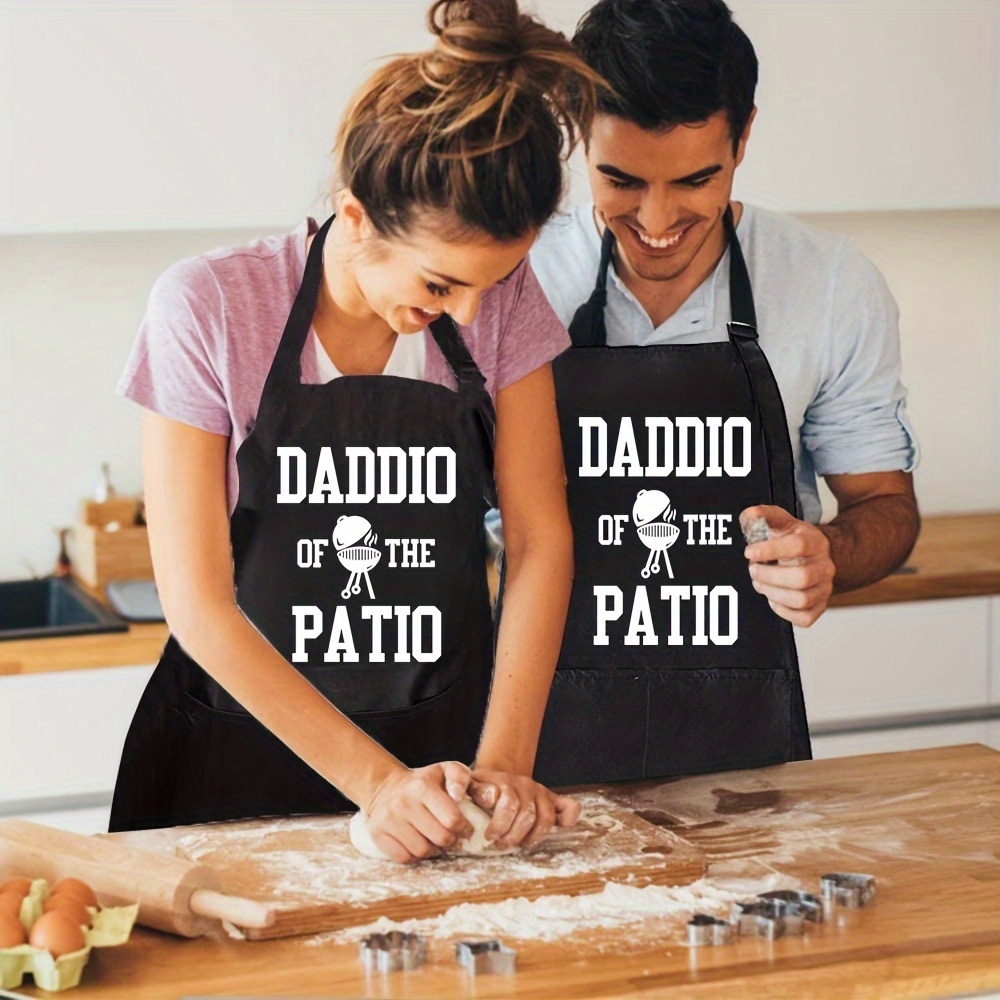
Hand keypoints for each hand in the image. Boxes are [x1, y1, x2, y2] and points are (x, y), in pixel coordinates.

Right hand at [362, 761, 474, 863]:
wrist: (385, 787)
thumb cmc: (423, 782)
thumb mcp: (444, 770)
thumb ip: (459, 776)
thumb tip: (459, 794)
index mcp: (423, 786)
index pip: (452, 819)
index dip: (464, 828)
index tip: (466, 829)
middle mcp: (403, 803)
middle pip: (440, 838)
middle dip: (451, 840)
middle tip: (452, 836)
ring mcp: (388, 819)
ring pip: (422, 851)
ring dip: (433, 850)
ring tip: (434, 839)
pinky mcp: (377, 833)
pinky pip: (404, 858)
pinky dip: (415, 856)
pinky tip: (418, 843)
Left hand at [468, 770, 580, 849]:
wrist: (496, 776)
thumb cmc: (480, 788)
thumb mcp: (470, 786)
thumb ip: (470, 790)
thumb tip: (471, 796)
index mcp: (503, 781)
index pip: (507, 801)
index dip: (499, 823)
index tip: (489, 836)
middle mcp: (525, 785)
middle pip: (526, 813)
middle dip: (512, 835)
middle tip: (499, 845)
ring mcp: (540, 792)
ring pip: (544, 817)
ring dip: (531, 836)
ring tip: (517, 845)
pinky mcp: (553, 799)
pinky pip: (569, 807)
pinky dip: (568, 818)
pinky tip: (560, 828)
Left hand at [741, 504, 835, 626]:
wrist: (813, 555)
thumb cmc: (792, 539)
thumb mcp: (780, 521)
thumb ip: (763, 515)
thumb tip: (749, 515)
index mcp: (815, 542)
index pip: (797, 546)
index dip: (770, 550)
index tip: (749, 552)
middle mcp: (824, 566)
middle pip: (802, 577)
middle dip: (769, 576)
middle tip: (753, 570)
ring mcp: (824, 588)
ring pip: (802, 599)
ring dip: (773, 593)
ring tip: (760, 584)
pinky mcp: (820, 606)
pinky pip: (805, 618)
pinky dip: (784, 611)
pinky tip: (773, 599)